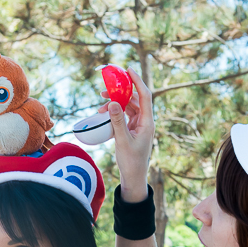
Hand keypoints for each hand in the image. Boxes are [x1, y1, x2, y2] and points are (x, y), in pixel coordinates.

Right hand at [99, 67, 153, 201]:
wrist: (133, 177)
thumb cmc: (131, 161)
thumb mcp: (122, 141)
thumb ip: (117, 122)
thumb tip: (112, 103)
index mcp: (147, 122)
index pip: (144, 95)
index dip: (137, 81)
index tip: (128, 70)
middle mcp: (145, 121)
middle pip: (134, 99)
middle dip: (120, 92)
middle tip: (104, 88)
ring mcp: (139, 125)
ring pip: (128, 107)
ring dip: (115, 103)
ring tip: (100, 104)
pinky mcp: (132, 130)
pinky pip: (124, 115)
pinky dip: (114, 113)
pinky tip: (103, 114)